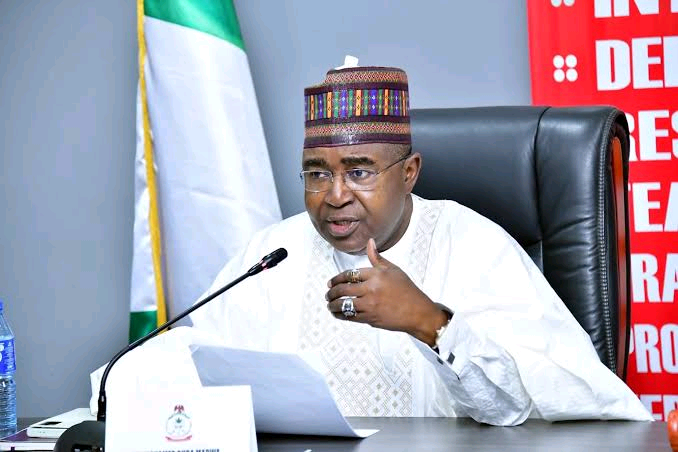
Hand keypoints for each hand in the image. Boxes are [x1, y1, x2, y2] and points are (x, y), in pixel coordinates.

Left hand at [326, 238, 448, 344]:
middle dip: (331, 292)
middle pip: (343, 289)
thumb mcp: (393, 270)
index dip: (337, 278)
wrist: (417, 312)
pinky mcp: (370, 318)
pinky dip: (341, 315)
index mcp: (375, 275)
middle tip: (328, 293)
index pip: (349, 274)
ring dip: (333, 304)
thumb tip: (370, 242)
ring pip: (344, 304)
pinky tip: (337, 313)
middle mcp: (371, 289)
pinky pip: (350, 316)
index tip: (331, 282)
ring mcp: (370, 304)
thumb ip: (377, 258)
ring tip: (330, 304)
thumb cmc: (407, 290)